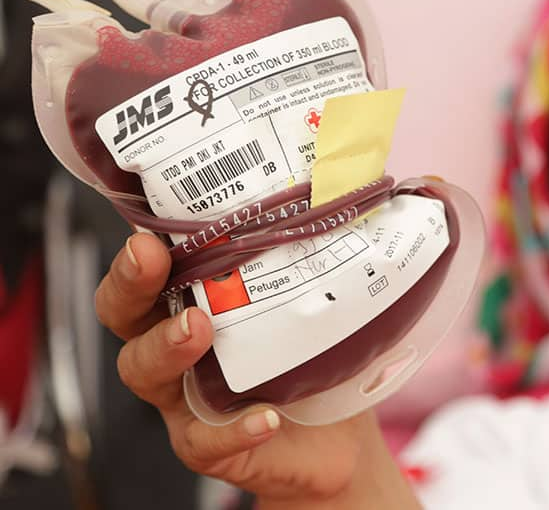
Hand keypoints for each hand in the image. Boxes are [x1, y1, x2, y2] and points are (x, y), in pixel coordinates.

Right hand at [95, 233, 419, 507]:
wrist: (336, 438)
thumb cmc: (315, 358)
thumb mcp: (319, 299)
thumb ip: (321, 248)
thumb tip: (350, 177)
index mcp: (193, 302)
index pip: (145, 272)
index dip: (135, 253)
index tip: (147, 233)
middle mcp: (175, 347)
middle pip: (125, 316)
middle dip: (129, 287)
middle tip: (151, 263)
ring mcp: (185, 399)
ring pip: (146, 373)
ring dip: (166, 347)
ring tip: (199, 330)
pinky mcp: (210, 445)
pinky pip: (206, 441)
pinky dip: (231, 430)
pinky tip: (264, 417)